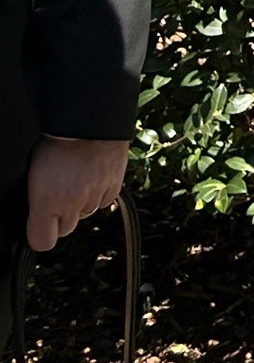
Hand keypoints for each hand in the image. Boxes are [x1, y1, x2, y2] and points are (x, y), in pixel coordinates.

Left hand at [25, 135, 127, 253]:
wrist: (88, 119)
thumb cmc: (55, 139)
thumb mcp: (31, 170)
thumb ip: (35, 200)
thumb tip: (34, 215)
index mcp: (46, 201)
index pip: (42, 242)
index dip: (40, 234)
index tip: (39, 226)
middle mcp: (72, 204)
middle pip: (65, 228)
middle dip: (61, 216)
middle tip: (57, 191)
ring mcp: (93, 196)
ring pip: (85, 213)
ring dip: (80, 202)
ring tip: (75, 177)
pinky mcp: (113, 188)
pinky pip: (103, 202)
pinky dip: (98, 193)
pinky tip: (92, 175)